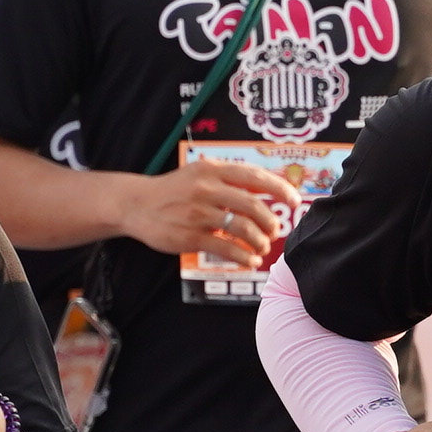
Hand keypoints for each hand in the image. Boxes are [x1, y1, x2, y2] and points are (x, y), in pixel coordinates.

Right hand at [115, 159, 305, 264]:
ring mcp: (198, 213)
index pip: (255, 177)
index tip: (295, 201)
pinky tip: (251, 261)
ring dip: (260, 242)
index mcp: (212, 170)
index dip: (280, 189)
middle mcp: (206, 189)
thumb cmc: (175, 190)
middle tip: (275, 231)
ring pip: (243, 229)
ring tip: (262, 248)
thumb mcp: (199, 173)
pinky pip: (226, 249)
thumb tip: (267, 188)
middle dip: (271, 222)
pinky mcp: (190, 236)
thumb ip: (229, 179)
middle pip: (253, 206)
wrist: (136, 204)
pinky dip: (244, 257)